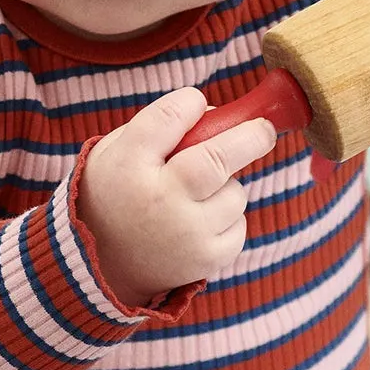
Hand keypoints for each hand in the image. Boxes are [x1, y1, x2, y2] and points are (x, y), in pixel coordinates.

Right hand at [78, 88, 277, 309]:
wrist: (105, 266)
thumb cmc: (119, 195)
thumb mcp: (116, 153)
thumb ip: (157, 128)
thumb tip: (218, 115)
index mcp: (127, 165)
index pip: (169, 117)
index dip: (190, 103)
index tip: (197, 102)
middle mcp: (158, 199)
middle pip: (216, 159)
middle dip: (250, 138)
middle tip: (264, 128)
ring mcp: (185, 234)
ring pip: (234, 193)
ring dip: (227, 186)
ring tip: (198, 195)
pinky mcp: (206, 259)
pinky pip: (239, 225)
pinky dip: (228, 218)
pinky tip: (200, 222)